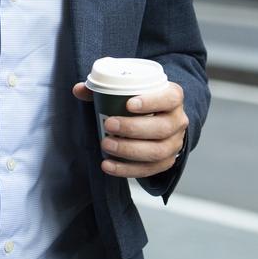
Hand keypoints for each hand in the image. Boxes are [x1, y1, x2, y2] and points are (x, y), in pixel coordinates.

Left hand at [72, 81, 188, 177]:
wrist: (157, 118)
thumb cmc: (140, 101)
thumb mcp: (127, 89)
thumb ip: (103, 88)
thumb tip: (79, 89)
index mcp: (173, 97)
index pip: (170, 98)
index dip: (152, 101)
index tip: (129, 104)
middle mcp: (178, 120)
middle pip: (162, 128)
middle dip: (133, 128)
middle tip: (109, 124)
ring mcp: (174, 143)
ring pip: (157, 151)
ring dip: (129, 150)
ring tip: (106, 145)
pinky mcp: (166, 162)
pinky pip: (149, 170)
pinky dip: (127, 169)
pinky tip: (108, 165)